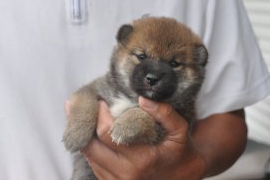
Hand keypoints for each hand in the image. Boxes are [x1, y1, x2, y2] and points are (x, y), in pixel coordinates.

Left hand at [82, 97, 205, 179]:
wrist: (183, 177)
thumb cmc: (181, 152)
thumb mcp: (180, 131)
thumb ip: (165, 114)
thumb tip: (143, 98)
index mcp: (140, 160)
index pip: (107, 134)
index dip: (99, 114)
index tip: (100, 101)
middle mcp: (124, 175)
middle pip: (90, 146)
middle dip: (86, 124)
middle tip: (86, 106)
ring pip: (89, 156)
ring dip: (86, 136)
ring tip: (88, 117)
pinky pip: (93, 164)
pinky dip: (92, 148)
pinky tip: (95, 135)